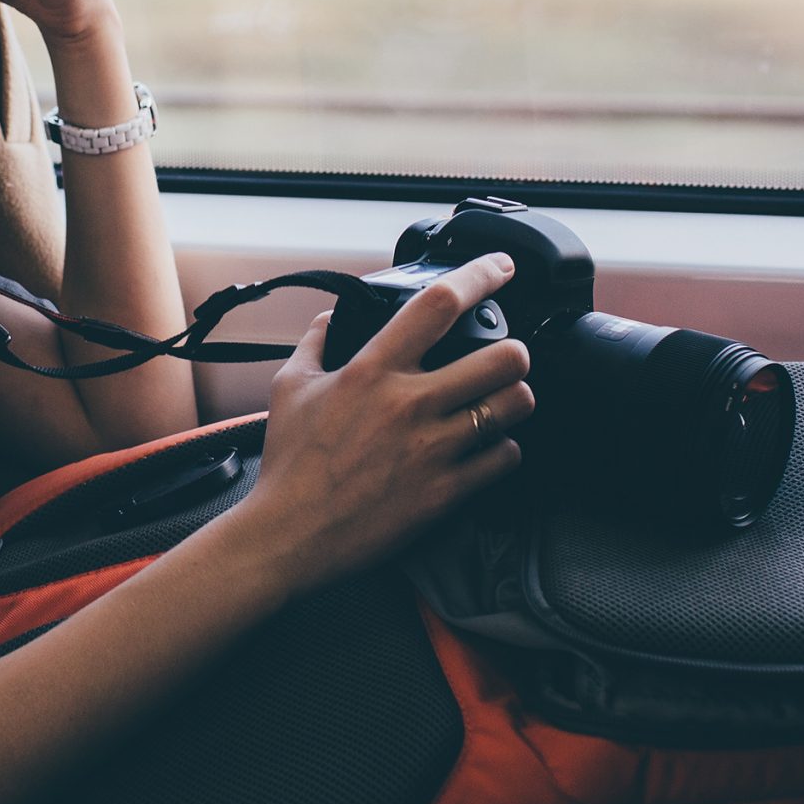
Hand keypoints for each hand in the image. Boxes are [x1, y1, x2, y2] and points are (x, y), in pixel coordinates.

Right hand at [233, 253, 535, 594]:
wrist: (288, 536)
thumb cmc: (289, 464)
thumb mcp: (289, 388)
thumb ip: (315, 344)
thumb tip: (329, 319)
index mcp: (373, 369)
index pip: (439, 304)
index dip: (481, 275)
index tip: (500, 267)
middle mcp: (409, 403)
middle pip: (504, 356)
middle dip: (515, 351)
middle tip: (506, 357)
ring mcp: (433, 449)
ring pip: (514, 406)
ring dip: (514, 399)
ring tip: (502, 401)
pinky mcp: (445, 492)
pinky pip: (504, 459)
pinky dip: (503, 450)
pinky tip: (487, 449)